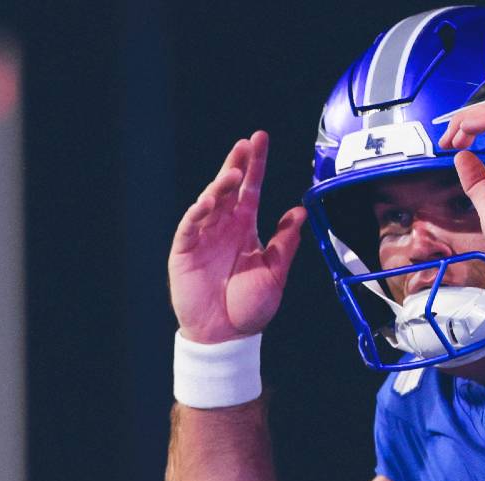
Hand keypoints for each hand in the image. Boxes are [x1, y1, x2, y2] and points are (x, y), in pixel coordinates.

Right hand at [168, 131, 305, 343]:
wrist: (228, 336)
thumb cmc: (250, 307)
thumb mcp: (275, 272)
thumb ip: (285, 242)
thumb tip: (300, 211)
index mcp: (245, 229)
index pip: (250, 190)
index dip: (255, 165)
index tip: (260, 140)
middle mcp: (223, 228)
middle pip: (228, 188)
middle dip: (236, 164)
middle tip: (246, 143)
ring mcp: (203, 238)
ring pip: (209, 202)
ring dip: (220, 186)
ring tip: (234, 173)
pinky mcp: (185, 252)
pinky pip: (190, 227)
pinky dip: (198, 212)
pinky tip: (209, 201)